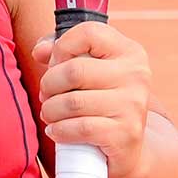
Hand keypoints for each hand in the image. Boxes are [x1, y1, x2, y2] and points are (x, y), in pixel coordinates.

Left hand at [32, 21, 153, 177]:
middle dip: (48, 85)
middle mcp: (136, 75)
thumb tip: (41, 51)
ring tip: (51, 113)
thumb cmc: (97, 99)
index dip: (62, 47)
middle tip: (47, 95)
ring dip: (50, 110)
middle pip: (73, 71)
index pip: (89, 33)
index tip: (56, 63)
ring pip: (72, 102)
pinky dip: (59, 130)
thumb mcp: (85, 68)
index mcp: (129, 52)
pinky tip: (57, 131)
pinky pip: (79, 127)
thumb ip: (60, 51)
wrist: (126, 145)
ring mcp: (133, 105)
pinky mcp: (127, 133)